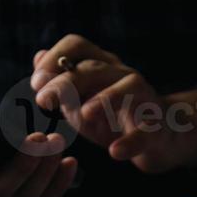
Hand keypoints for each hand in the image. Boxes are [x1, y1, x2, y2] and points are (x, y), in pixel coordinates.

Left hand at [29, 35, 196, 172]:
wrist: (160, 137)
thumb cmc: (113, 118)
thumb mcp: (81, 102)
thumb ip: (59, 83)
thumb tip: (38, 56)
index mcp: (100, 66)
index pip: (77, 45)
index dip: (55, 57)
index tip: (36, 82)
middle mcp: (122, 75)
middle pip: (95, 68)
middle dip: (66, 82)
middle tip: (43, 101)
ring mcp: (143, 98)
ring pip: (127, 87)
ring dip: (103, 99)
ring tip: (83, 115)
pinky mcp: (158, 126)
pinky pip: (146, 131)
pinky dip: (131, 141)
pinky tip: (115, 152)